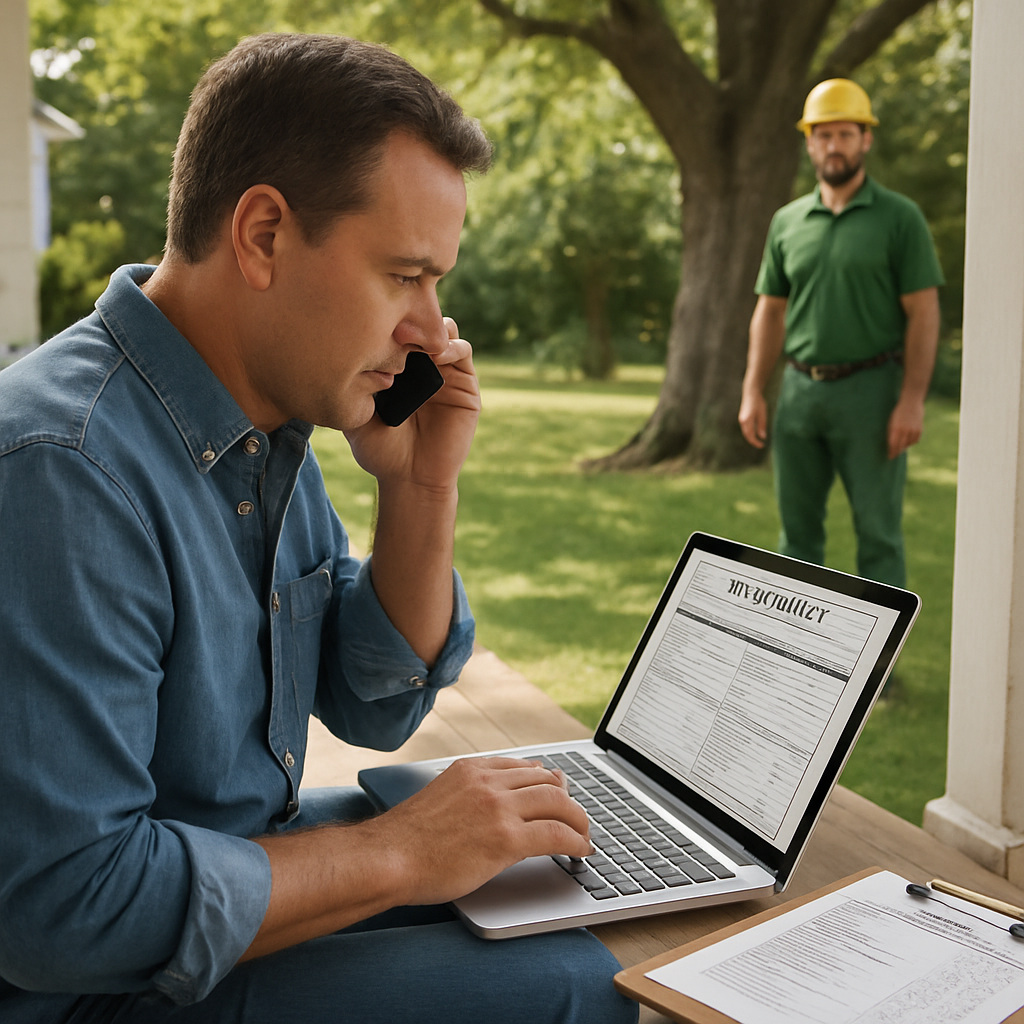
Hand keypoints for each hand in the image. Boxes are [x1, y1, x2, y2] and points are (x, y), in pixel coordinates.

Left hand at [345, 317, 480, 492]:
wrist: (410, 478)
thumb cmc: (380, 450)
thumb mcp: (355, 412)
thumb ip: (353, 382)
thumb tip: (342, 345)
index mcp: (395, 365)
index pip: (394, 326)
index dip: (385, 316)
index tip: (369, 319)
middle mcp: (420, 364)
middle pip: (419, 320)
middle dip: (408, 314)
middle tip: (392, 322)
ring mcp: (444, 372)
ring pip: (443, 329)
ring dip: (430, 327)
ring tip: (411, 338)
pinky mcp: (465, 385)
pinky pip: (462, 350)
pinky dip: (450, 345)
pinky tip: (433, 356)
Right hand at [366, 756, 592, 906]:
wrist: (388, 858)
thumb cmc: (406, 839)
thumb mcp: (440, 796)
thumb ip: (470, 792)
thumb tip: (499, 795)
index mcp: (471, 769)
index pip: (523, 767)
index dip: (546, 782)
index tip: (556, 794)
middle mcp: (488, 782)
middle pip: (547, 781)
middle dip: (567, 799)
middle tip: (575, 817)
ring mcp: (499, 808)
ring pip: (558, 803)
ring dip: (578, 820)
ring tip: (583, 835)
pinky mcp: (506, 839)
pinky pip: (556, 834)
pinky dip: (576, 841)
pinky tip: (580, 850)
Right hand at [738, 390, 768, 447]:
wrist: (750, 393)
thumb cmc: (758, 402)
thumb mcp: (762, 414)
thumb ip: (762, 426)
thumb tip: (763, 437)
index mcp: (747, 420)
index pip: (751, 435)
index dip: (756, 442)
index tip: (762, 446)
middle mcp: (742, 421)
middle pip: (747, 435)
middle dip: (753, 441)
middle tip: (761, 445)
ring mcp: (741, 420)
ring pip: (745, 432)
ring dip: (751, 437)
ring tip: (758, 440)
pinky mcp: (742, 418)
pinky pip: (745, 428)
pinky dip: (750, 433)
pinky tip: (755, 433)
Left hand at [887, 396, 924, 458]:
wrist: (911, 403)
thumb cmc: (898, 413)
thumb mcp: (891, 422)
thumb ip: (891, 434)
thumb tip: (891, 445)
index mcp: (896, 428)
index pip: (893, 444)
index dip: (892, 452)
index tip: (890, 457)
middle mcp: (905, 430)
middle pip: (901, 446)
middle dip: (897, 452)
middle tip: (894, 455)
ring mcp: (914, 430)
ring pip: (908, 444)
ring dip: (904, 447)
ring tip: (900, 446)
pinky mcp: (920, 430)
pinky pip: (915, 441)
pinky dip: (911, 442)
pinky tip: (907, 441)